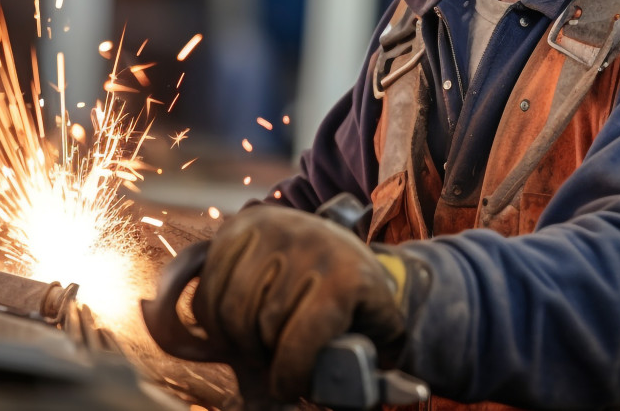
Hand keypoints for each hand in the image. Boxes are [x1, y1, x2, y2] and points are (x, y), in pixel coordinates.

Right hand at [191, 204, 406, 400]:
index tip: (286, 388)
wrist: (344, 240)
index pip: (302, 340)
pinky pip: (208, 284)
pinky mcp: (240, 226)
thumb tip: (411, 394)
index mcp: (346, 276)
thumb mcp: (382, 329)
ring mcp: (271, 231)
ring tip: (251, 345)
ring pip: (228, 308)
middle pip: (260, 326)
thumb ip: (389, 367)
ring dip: (233, 338)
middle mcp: (308, 246)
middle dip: (261, 358)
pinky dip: (211, 313)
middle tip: (269, 365)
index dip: (289, 376)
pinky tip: (231, 322)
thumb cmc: (360, 298)